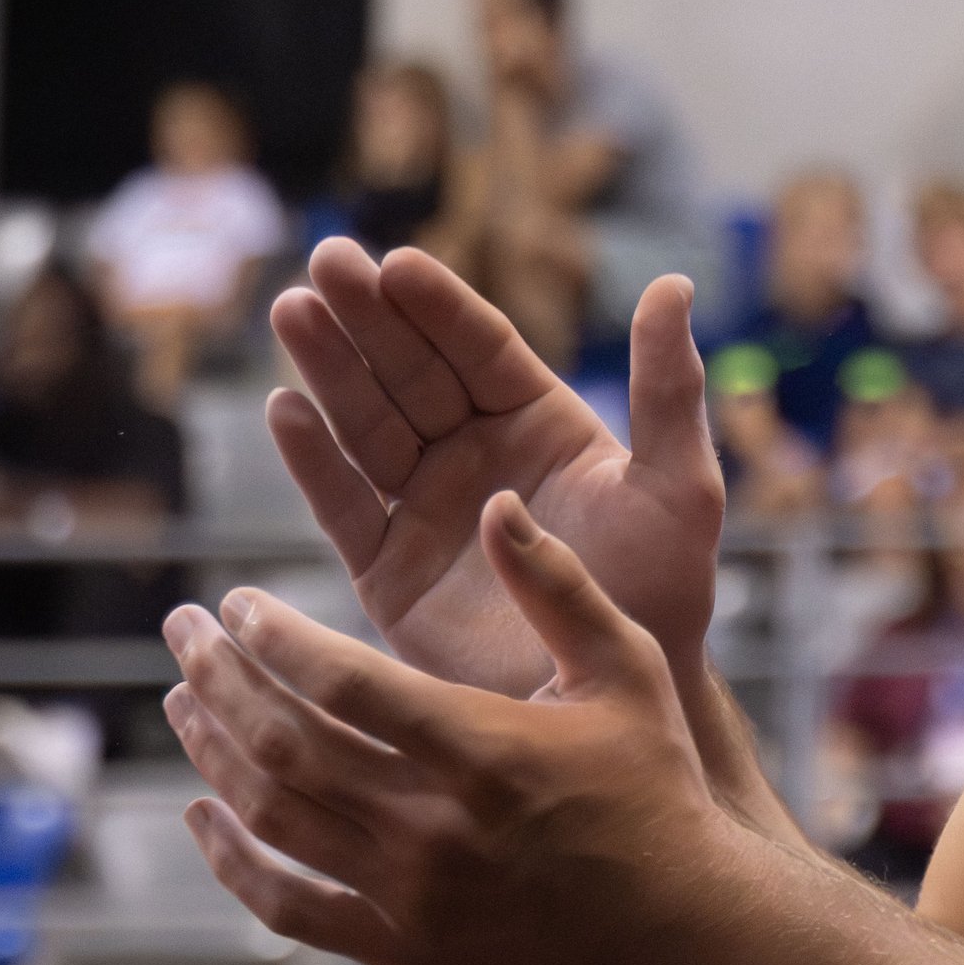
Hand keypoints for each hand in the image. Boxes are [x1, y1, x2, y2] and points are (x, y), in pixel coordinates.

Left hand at [164, 494, 725, 964]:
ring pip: (274, 816)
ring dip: (212, 751)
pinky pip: (288, 907)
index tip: (236, 602)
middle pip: (286, 742)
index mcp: (484, 749)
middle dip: (220, 676)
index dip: (274, 637)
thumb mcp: (627, 670)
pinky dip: (231, 859)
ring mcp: (412, 896)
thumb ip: (558, 586)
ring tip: (182, 699)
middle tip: (182, 629)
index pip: (344, 684)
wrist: (682, 933)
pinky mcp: (403, 950)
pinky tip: (201, 812)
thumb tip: (496, 503)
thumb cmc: (656, 787)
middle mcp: (435, 826)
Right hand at [266, 244, 722, 700]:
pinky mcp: (390, 570)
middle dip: (367, 316)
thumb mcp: (679, 488)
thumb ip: (669, 390)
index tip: (397, 264)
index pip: (479, 347)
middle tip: (325, 261)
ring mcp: (427, 509)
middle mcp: (476, 455)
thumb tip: (673, 285)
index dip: (437, 305)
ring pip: (368, 424)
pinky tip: (284, 410)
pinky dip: (312, 460)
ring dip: (329, 368)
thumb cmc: (662, 596)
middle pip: (410, 370)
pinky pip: (343, 505)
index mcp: (541, 423)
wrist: (617, 702)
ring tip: (292, 311)